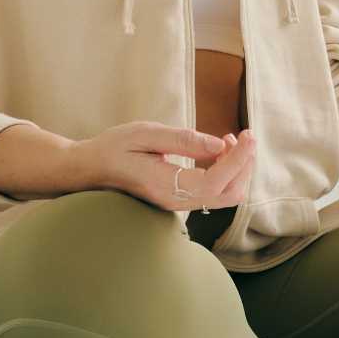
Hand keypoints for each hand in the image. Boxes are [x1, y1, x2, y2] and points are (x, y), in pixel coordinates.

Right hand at [78, 121, 254, 212]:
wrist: (90, 169)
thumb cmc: (113, 148)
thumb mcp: (145, 134)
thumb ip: (183, 140)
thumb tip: (220, 144)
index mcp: (166, 186)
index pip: (217, 180)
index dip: (240, 158)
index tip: (249, 133)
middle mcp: (176, 201)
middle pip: (229, 193)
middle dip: (244, 165)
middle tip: (244, 134)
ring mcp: (178, 203)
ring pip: (224, 195)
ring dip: (236, 168)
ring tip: (231, 140)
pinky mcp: (179, 199)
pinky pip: (213, 191)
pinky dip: (225, 171)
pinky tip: (218, 150)